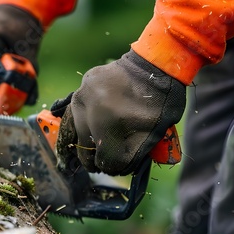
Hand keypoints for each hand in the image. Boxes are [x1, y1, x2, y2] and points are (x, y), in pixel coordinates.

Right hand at [52, 50, 185, 175]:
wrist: (155, 64)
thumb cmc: (160, 101)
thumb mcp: (155, 134)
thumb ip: (132, 157)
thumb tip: (112, 168)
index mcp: (109, 121)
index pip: (105, 160)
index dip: (115, 168)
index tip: (121, 166)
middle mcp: (88, 109)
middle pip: (86, 148)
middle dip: (96, 159)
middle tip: (105, 161)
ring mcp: (80, 98)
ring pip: (75, 134)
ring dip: (83, 146)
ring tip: (94, 150)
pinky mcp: (77, 91)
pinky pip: (73, 117)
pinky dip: (78, 128)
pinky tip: (84, 135)